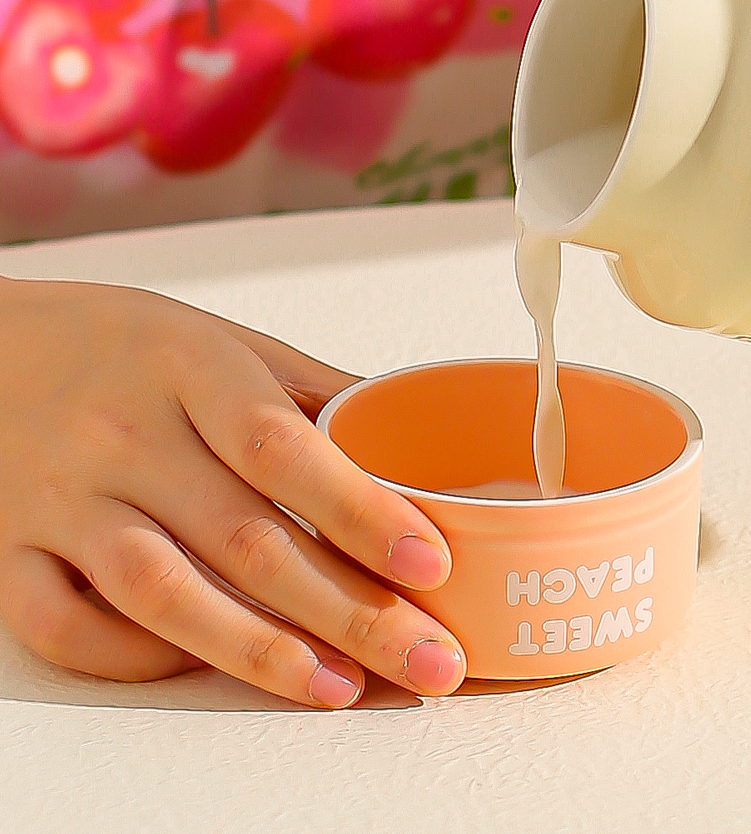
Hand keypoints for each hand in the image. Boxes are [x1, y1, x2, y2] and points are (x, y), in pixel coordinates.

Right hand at [0, 278, 466, 706]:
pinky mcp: (11, 554)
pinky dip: (141, 656)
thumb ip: (314, 394)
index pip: (283, 448)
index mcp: (191, 367)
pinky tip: (211, 665)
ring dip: (262, 651)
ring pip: (164, 594)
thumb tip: (415, 447)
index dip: (359, 510)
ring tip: (344, 687)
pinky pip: (70, 627)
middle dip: (350, 610)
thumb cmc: (127, 346)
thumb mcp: (224, 340)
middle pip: (245, 539)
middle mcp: (125, 435)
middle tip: (429, 659)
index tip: (430, 561)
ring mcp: (63, 500)